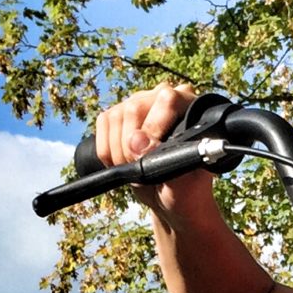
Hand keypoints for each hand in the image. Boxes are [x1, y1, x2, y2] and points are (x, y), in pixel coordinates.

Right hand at [92, 82, 204, 217]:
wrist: (169, 195)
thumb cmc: (184, 188)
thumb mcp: (182, 182)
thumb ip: (163, 161)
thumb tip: (135, 141)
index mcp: (189, 107)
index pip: (167, 99)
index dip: (154, 126)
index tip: (149, 155)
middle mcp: (162, 97)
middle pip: (134, 108)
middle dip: (130, 146)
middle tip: (138, 167)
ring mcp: (138, 102)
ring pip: (115, 116)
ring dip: (117, 151)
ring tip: (133, 168)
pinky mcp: (118, 114)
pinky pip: (103, 123)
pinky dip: (106, 150)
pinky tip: (122, 162)